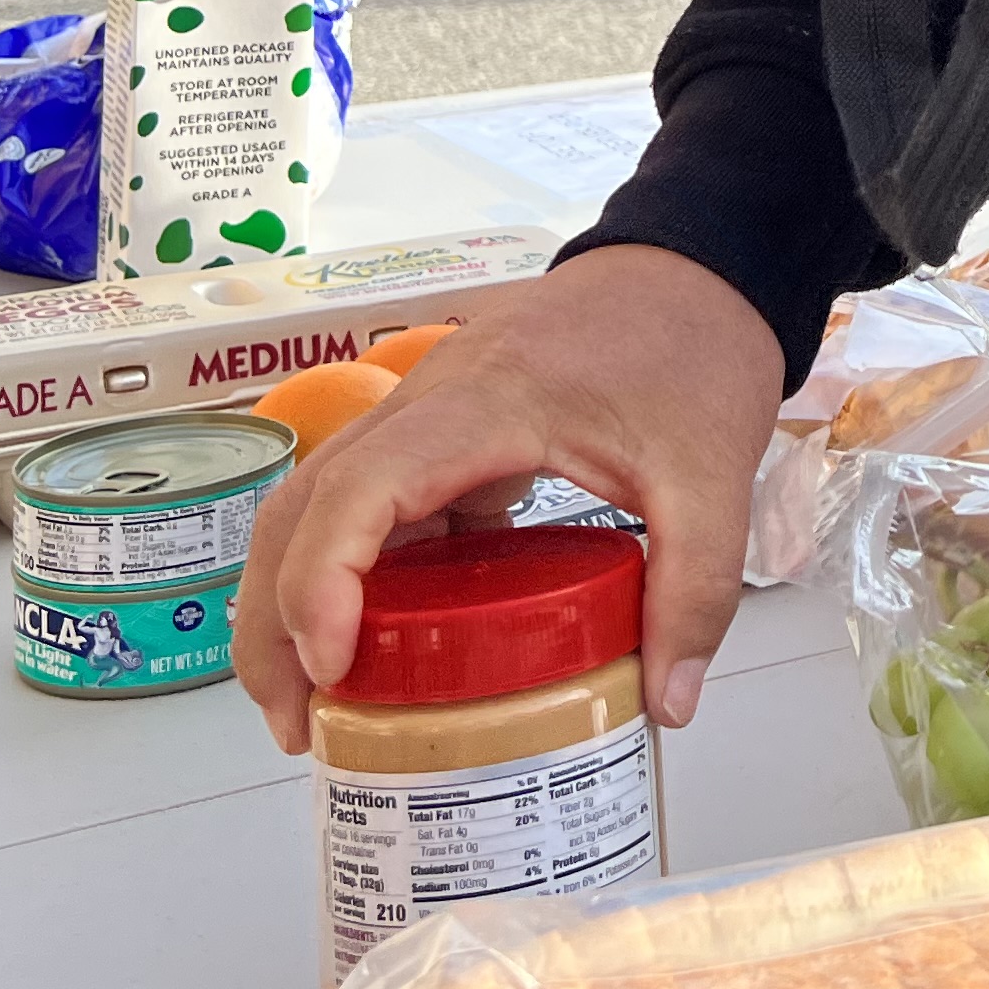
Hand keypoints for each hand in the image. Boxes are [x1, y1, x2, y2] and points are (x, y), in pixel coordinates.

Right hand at [232, 245, 782, 753]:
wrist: (702, 266)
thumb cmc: (696, 348)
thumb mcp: (712, 479)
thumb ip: (695, 592)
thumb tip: (667, 705)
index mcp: (486, 400)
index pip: (360, 487)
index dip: (322, 581)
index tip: (333, 667)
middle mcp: (431, 396)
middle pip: (304, 503)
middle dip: (275, 617)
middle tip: (297, 722)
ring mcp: (429, 405)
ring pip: (322, 498)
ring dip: (300, 593)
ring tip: (324, 697)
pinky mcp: (445, 426)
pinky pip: (372, 496)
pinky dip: (357, 567)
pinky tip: (392, 637)